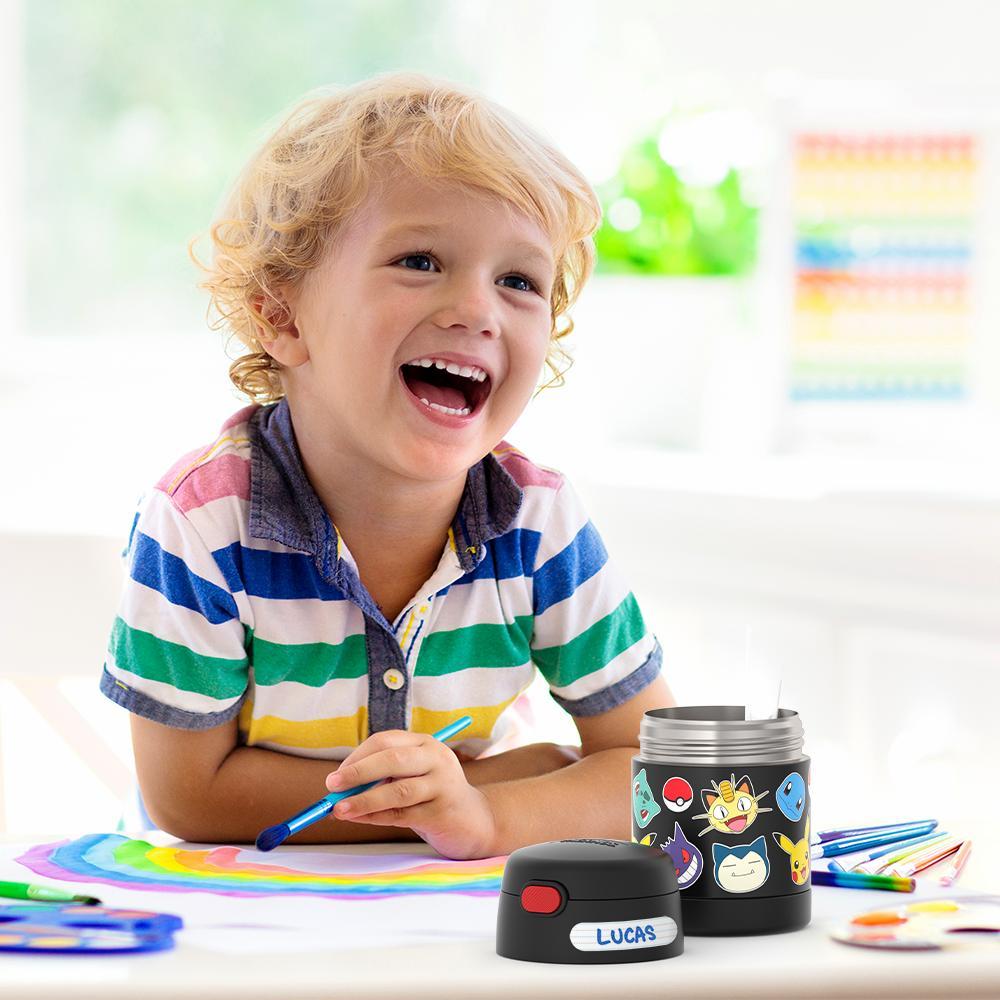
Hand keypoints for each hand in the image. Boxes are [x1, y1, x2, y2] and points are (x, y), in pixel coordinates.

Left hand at [324, 730, 498, 859]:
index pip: (385, 741)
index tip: (336, 777)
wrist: (474, 820)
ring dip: (364, 800)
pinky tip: (360, 819)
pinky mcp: (442, 812)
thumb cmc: (432, 795)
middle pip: (392, 759)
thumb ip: (381, 777)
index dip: (357, 757)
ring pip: (397, 790)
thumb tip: (339, 788)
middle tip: (332, 785)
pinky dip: (376, 818)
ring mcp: (442, 785)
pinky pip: (402, 815)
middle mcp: (436, 758)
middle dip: (358, 772)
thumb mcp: (411, 776)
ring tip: (339, 809)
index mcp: (425, 743)